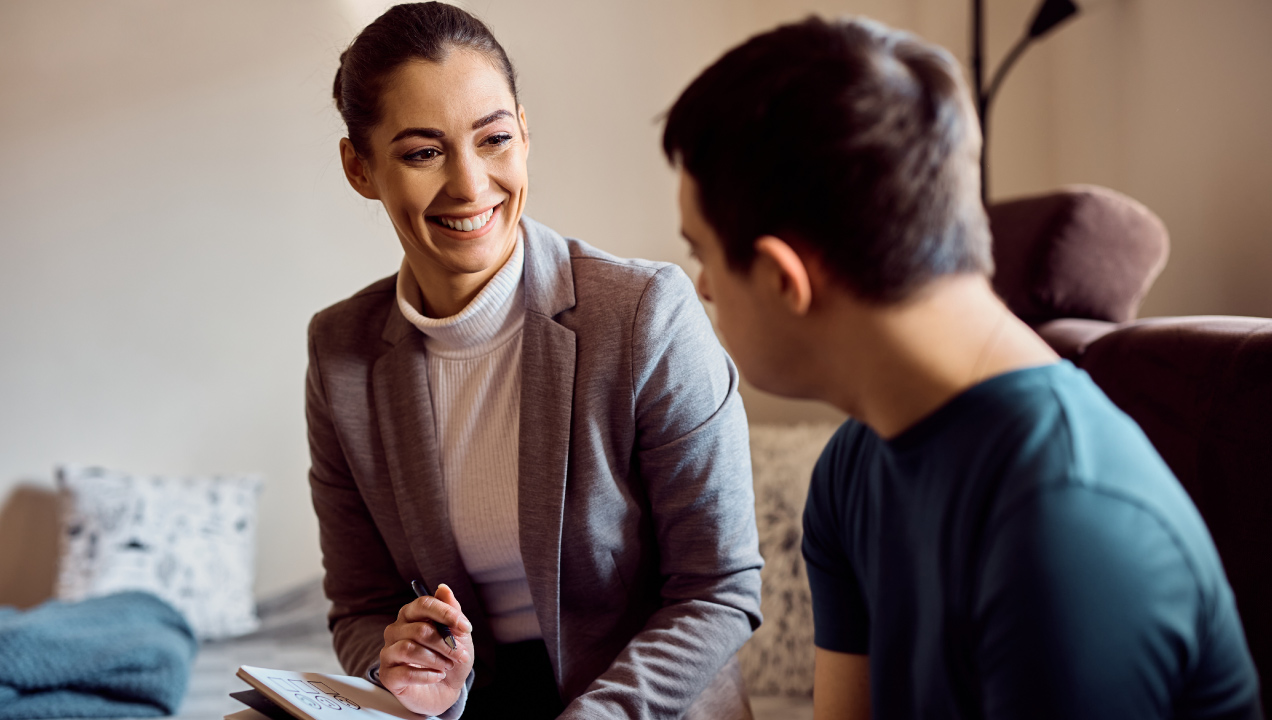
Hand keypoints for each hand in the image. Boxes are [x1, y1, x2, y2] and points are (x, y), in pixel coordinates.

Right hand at [380, 584, 474, 715]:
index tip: (466, 627)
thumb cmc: (449, 658)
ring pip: (409, 649)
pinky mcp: (387, 675)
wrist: (445, 690)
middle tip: (461, 655)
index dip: (446, 614)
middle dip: (446, 644)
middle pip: (419, 630)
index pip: (424, 604)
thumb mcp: (459, 635)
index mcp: (411, 614)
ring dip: (436, 659)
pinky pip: (404, 672)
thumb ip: (452, 611)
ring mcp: (389, 652)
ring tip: (447, 666)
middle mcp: (396, 630)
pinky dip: (426, 675)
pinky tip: (437, 676)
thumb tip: (443, 588)